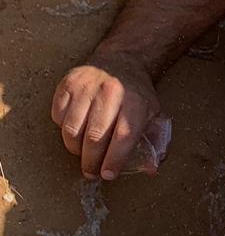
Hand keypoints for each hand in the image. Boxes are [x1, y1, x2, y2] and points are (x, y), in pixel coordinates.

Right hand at [50, 51, 160, 180]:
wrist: (121, 61)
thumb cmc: (137, 95)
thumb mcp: (155, 114)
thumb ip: (156, 141)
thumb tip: (151, 169)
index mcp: (135, 102)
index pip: (122, 137)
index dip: (114, 160)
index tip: (108, 174)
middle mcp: (110, 92)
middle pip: (94, 137)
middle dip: (91, 161)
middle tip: (91, 172)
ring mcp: (86, 87)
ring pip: (72, 129)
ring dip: (75, 148)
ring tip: (82, 153)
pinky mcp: (67, 84)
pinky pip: (58, 116)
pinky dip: (63, 128)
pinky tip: (75, 130)